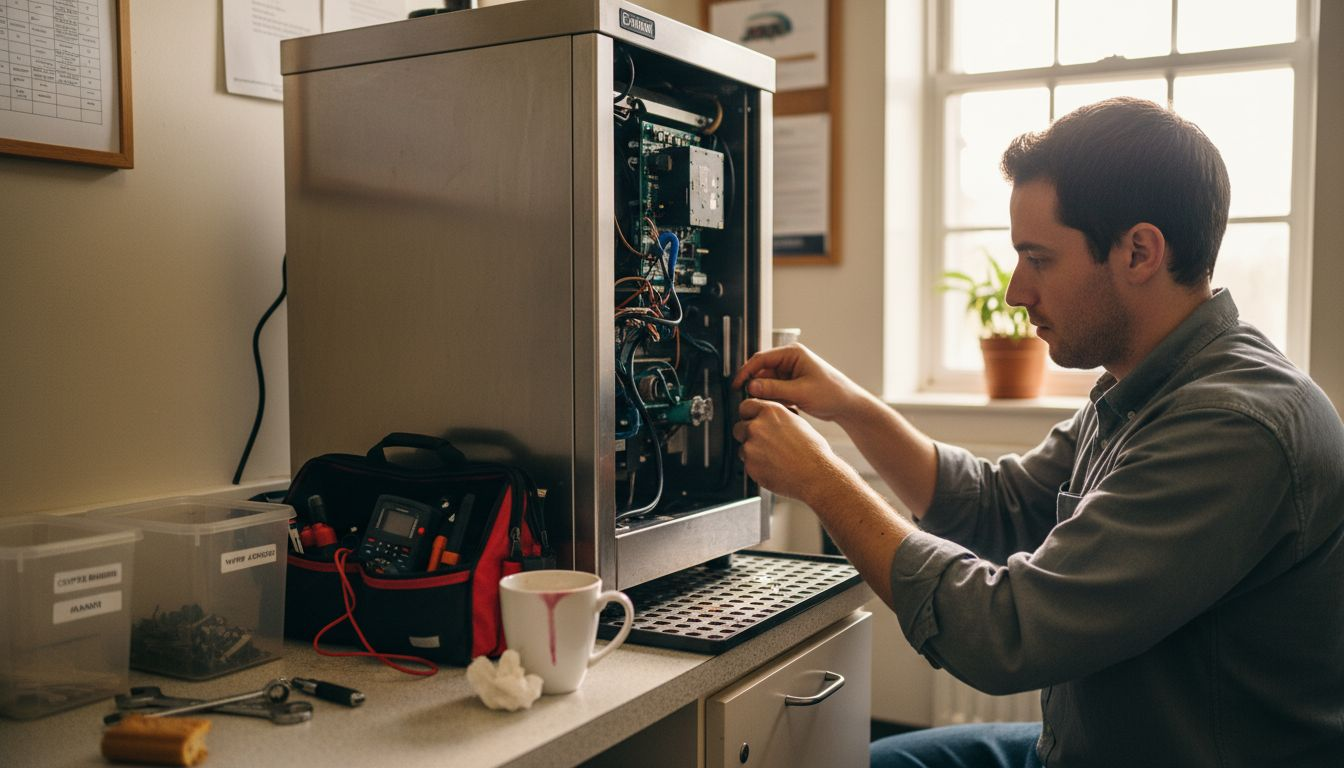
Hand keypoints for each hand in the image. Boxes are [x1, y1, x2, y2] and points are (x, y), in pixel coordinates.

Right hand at [731, 344, 861, 422]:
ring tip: (775, 406)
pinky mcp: (792, 384)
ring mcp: (790, 372)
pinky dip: (775, 399)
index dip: (746, 371)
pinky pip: (775, 390)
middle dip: (757, 386)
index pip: (761, 359)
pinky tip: (785, 407)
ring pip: (767, 383)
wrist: (847, 405)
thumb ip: (774, 389)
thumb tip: (752, 386)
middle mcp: (790, 360)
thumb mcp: (800, 392)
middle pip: (762, 371)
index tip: (737, 384)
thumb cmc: (832, 393)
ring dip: (767, 395)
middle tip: (753, 400)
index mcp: (792, 353)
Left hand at [732, 398, 843, 503]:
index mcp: (770, 412)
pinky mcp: (750, 465)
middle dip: (748, 435)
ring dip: (753, 453)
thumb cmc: (812, 450)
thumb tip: (768, 416)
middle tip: (764, 444)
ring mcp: (751, 446)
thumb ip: (777, 417)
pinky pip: (747, 464)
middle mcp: (757, 426)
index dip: (748, 415)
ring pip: (742, 448)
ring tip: (774, 458)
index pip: (745, 406)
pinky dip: (757, 467)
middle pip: (739, 428)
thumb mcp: (797, 422)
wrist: (815, 474)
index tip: (751, 421)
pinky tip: (773, 467)